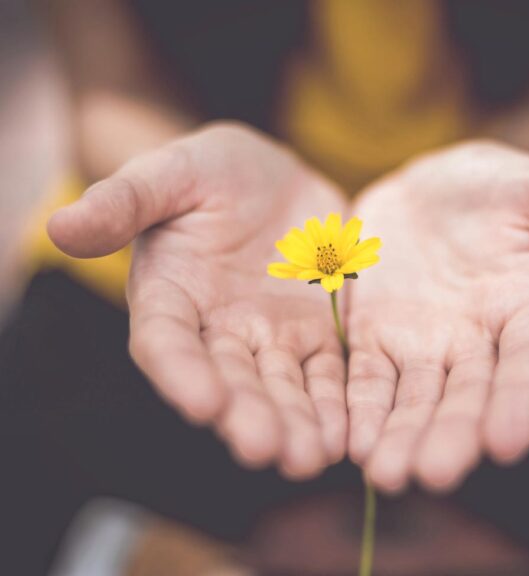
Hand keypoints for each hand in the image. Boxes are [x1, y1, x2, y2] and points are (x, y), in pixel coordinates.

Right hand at [48, 123, 346, 478]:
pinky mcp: (316, 334)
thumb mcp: (170, 173)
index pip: (167, 342)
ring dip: (296, 424)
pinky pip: (327, 373)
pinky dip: (336, 404)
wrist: (272, 178)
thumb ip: (124, 200)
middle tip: (267, 450)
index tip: (203, 404)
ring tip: (311, 457)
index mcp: (171, 297)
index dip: (181, 373)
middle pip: (230, 380)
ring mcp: (270, 337)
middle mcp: (217, 330)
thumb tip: (60, 225)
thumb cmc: (209, 172)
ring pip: (282, 387)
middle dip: (247, 416)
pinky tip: (348, 435)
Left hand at [346, 141, 528, 492]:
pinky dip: (359, 409)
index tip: (509, 442)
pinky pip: (366, 379)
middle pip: (467, 395)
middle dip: (452, 434)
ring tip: (386, 474)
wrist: (427, 188)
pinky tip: (349, 442)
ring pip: (415, 399)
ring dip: (401, 436)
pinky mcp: (376, 338)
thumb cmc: (496, 186)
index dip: (522, 400)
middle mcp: (478, 341)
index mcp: (527, 310)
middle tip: (434, 474)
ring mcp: (424, 345)